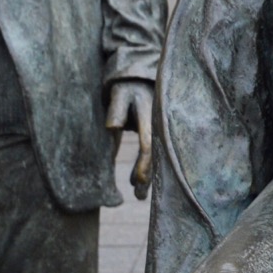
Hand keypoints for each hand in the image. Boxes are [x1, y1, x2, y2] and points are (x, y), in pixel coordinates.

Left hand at [105, 79, 154, 198]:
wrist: (141, 76)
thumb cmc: (127, 85)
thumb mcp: (119, 93)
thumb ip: (116, 109)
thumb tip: (112, 127)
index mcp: (150, 116)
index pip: (148, 144)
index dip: (143, 164)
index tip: (136, 182)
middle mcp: (159, 125)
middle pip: (156, 155)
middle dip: (148, 176)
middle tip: (139, 197)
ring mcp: (161, 130)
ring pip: (157, 156)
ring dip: (149, 174)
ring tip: (139, 195)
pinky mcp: (158, 133)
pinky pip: (156, 152)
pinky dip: (150, 166)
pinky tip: (141, 180)